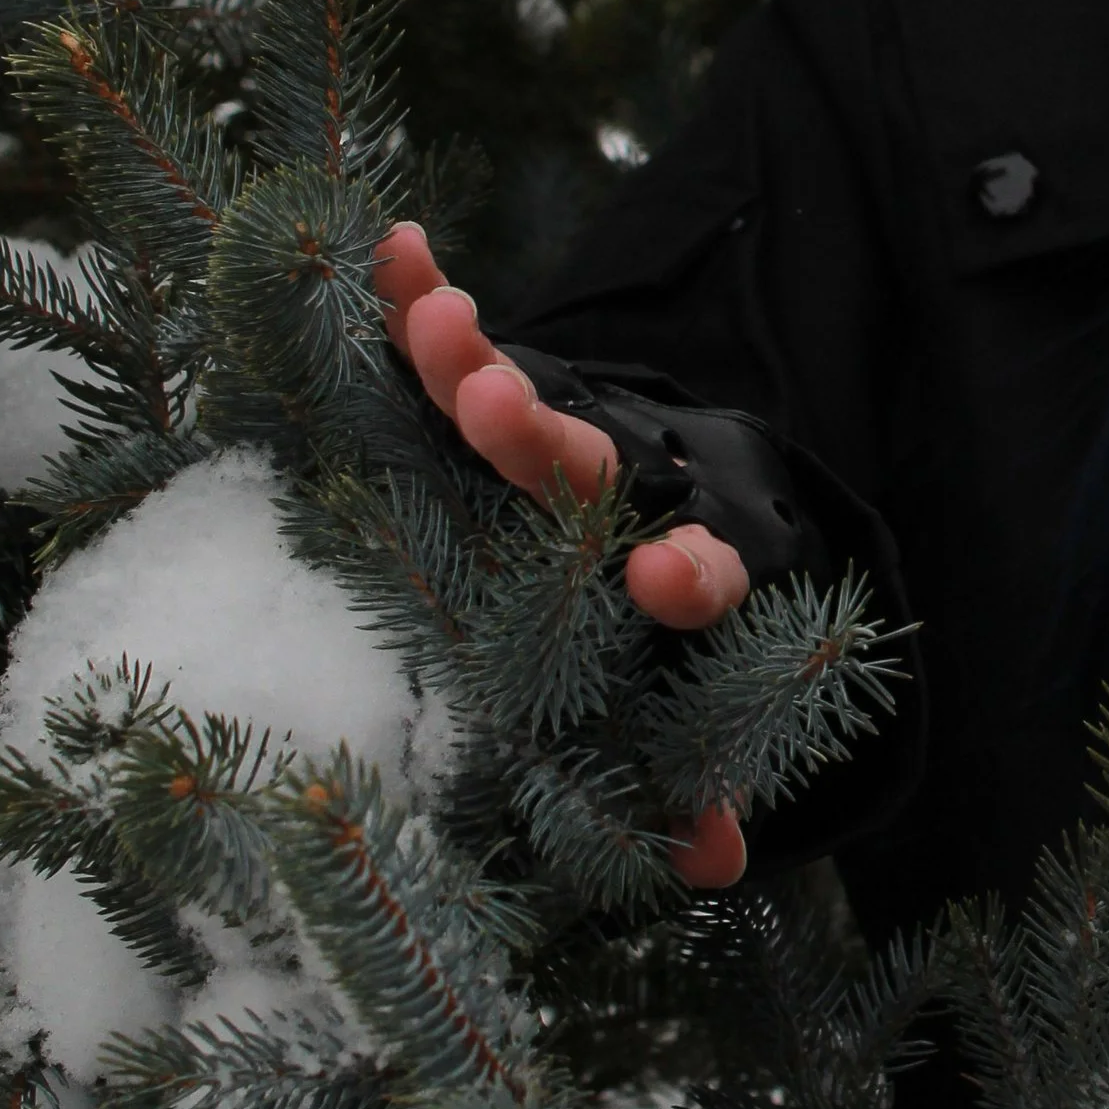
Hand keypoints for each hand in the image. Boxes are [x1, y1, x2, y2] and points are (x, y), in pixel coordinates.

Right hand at [371, 219, 750, 888]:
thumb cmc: (679, 642)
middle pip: (590, 464)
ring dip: (474, 363)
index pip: (709, 567)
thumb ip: (699, 767)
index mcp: (695, 567)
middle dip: (545, 439)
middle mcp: (633, 490)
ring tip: (436, 323)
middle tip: (499, 410)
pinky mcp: (507, 396)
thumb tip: (715, 859)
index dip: (693, 570)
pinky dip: (424, 299)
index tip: (667, 576)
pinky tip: (393, 248)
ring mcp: (566, 436)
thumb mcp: (701, 704)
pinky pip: (458, 346)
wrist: (696, 512)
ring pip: (523, 400)